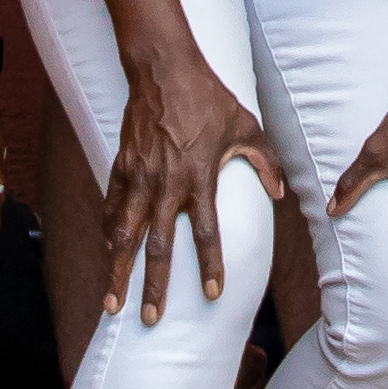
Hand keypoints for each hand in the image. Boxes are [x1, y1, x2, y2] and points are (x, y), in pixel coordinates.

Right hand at [92, 42, 259, 320]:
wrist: (163, 68)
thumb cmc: (208, 97)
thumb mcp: (246, 125)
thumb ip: (264, 160)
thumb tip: (280, 192)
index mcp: (200, 177)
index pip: (207, 232)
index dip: (210, 265)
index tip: (211, 294)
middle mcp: (166, 184)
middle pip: (157, 247)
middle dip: (152, 287)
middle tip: (149, 319)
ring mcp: (139, 177)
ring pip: (125, 234)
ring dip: (118, 270)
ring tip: (111, 302)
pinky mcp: (121, 166)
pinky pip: (112, 207)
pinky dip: (108, 232)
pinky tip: (107, 252)